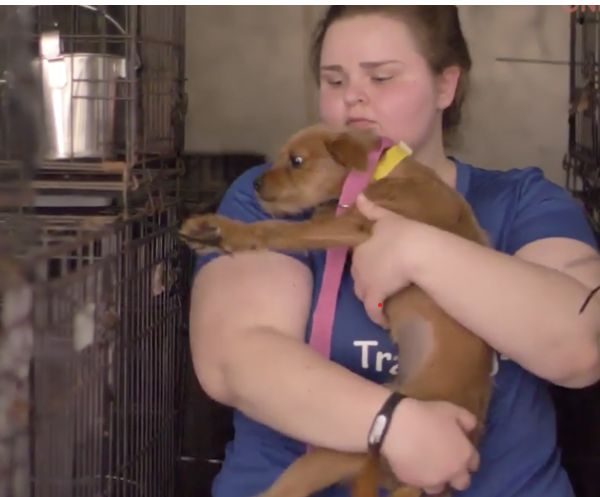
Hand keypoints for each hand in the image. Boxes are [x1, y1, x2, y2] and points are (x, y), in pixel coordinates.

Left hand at [351, 193, 419, 326]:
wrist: (413, 250)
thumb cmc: (404, 233)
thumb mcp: (388, 218)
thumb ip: (372, 209)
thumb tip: (359, 196)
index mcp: (361, 247)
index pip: (359, 259)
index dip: (368, 263)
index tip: (377, 266)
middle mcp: (358, 266)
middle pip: (359, 277)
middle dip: (367, 281)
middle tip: (382, 284)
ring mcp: (365, 282)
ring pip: (363, 294)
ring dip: (371, 298)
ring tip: (384, 300)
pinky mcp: (375, 296)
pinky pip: (373, 311)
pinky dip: (378, 317)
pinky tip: (385, 322)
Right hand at [382, 398, 479, 493]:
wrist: (397, 426)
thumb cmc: (426, 415)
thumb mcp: (451, 409)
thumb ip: (466, 419)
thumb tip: (471, 428)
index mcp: (464, 455)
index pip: (474, 463)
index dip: (466, 455)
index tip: (458, 448)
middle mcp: (452, 472)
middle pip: (462, 482)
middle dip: (456, 474)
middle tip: (445, 460)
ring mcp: (432, 481)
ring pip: (440, 487)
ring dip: (437, 478)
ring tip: (427, 465)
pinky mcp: (413, 482)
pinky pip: (419, 482)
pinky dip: (418, 475)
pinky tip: (411, 462)